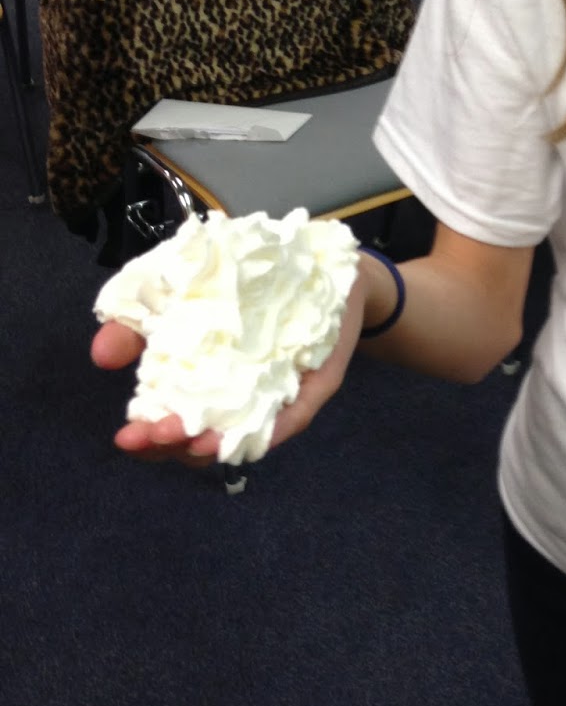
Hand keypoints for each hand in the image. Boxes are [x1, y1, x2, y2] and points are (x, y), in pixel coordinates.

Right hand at [91, 273, 370, 466]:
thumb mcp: (180, 290)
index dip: (145, 439)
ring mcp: (275, 397)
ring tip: (192, 440)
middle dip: (172, 446)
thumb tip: (102, 353)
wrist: (322, 260)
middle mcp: (235, 400)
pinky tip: (243, 431)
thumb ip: (140, 320)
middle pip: (199, 443)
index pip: (166, 427)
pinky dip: (269, 429)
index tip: (126, 437)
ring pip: (242, 438)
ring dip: (214, 444)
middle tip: (151, 436)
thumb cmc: (246, 279)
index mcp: (199, 384)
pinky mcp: (315, 386)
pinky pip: (291, 417)